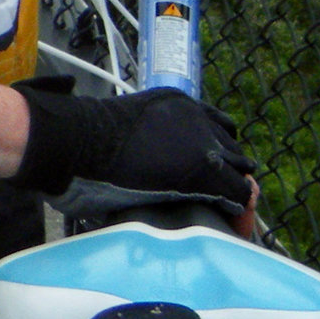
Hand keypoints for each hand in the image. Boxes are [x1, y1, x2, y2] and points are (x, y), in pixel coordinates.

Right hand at [9, 79, 256, 216]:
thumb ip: (155, 136)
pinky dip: (232, 206)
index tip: (212, 169)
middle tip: (215, 193)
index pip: (221, 126)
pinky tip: (220, 215)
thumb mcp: (133, 124)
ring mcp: (204, 144)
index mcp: (180, 103)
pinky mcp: (205, 173)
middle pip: (234, 150)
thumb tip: (161, 161)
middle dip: (229, 172)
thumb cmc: (90, 139)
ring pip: (239, 172)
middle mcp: (198, 119)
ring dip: (231, 189)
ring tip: (217, 207)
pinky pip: (235, 193)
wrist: (79, 142)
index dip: (218, 151)